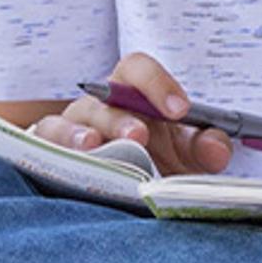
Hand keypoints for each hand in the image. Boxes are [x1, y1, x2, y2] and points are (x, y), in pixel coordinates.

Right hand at [29, 52, 234, 175]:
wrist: (123, 193)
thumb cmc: (155, 161)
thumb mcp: (187, 156)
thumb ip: (205, 147)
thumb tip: (217, 148)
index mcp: (133, 94)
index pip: (137, 69)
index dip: (157, 83)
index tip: (181, 110)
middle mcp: (99, 105)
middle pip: (103, 97)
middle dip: (122, 116)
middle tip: (140, 136)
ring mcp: (70, 127)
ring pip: (68, 120)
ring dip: (81, 133)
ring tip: (93, 145)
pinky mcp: (49, 152)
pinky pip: (44, 144)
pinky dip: (55, 149)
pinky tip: (69, 160)